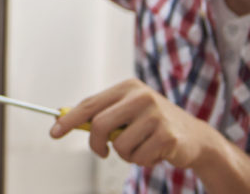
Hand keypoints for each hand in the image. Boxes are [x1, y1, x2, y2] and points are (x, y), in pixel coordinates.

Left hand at [52, 79, 218, 168]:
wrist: (195, 137)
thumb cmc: (154, 125)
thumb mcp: (128, 113)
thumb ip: (101, 114)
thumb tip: (64, 118)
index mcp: (128, 88)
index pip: (90, 104)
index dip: (69, 120)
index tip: (54, 132)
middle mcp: (141, 96)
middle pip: (99, 124)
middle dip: (95, 144)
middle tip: (101, 152)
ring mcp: (155, 115)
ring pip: (118, 145)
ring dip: (125, 155)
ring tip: (141, 148)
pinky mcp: (167, 135)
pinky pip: (138, 157)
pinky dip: (142, 161)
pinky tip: (155, 153)